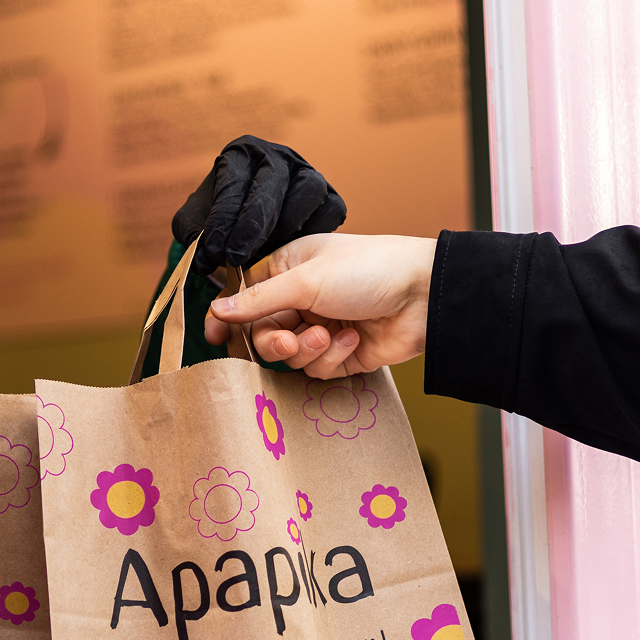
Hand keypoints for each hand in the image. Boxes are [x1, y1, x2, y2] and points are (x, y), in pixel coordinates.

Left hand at [173, 135, 346, 275]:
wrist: (250, 229)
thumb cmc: (223, 222)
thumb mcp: (197, 222)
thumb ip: (192, 232)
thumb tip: (201, 249)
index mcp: (242, 154)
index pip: (233, 180)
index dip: (222, 218)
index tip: (213, 250)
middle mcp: (278, 157)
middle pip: (272, 183)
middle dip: (252, 225)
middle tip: (236, 257)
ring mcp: (308, 173)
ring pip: (308, 189)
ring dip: (287, 226)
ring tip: (267, 254)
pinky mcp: (329, 195)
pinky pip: (329, 210)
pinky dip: (314, 232)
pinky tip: (293, 252)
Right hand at [205, 233, 435, 377]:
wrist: (424, 296)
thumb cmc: (368, 269)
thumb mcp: (306, 280)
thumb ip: (258, 300)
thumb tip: (217, 308)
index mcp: (288, 270)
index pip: (245, 298)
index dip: (229, 318)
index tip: (214, 336)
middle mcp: (302, 300)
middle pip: (264, 335)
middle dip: (275, 342)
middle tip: (290, 340)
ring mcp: (321, 328)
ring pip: (290, 358)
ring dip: (309, 350)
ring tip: (331, 334)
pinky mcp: (341, 355)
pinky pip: (317, 369)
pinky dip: (333, 357)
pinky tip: (354, 339)